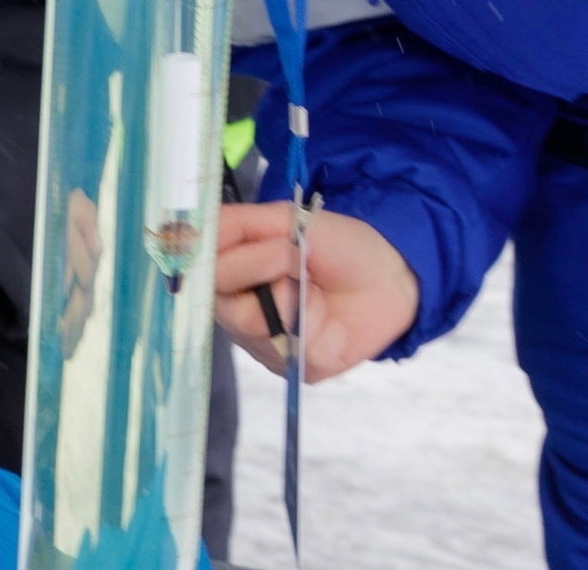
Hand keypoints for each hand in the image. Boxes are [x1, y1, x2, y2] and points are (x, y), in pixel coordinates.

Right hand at [213, 201, 419, 380]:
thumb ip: (239, 223)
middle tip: (301, 262)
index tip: (271, 248)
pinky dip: (321, 332)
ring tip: (317, 291)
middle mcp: (233, 307)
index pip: (199, 268)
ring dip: (298, 303)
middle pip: (224, 303)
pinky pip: (294, 353)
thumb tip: (197, 233)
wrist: (390, 279)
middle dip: (272, 275)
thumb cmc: (337, 245)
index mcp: (227, 268)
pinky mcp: (290, 367)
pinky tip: (331, 322)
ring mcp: (259, 341)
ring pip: (256, 327)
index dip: (228, 261)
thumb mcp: (287, 220)